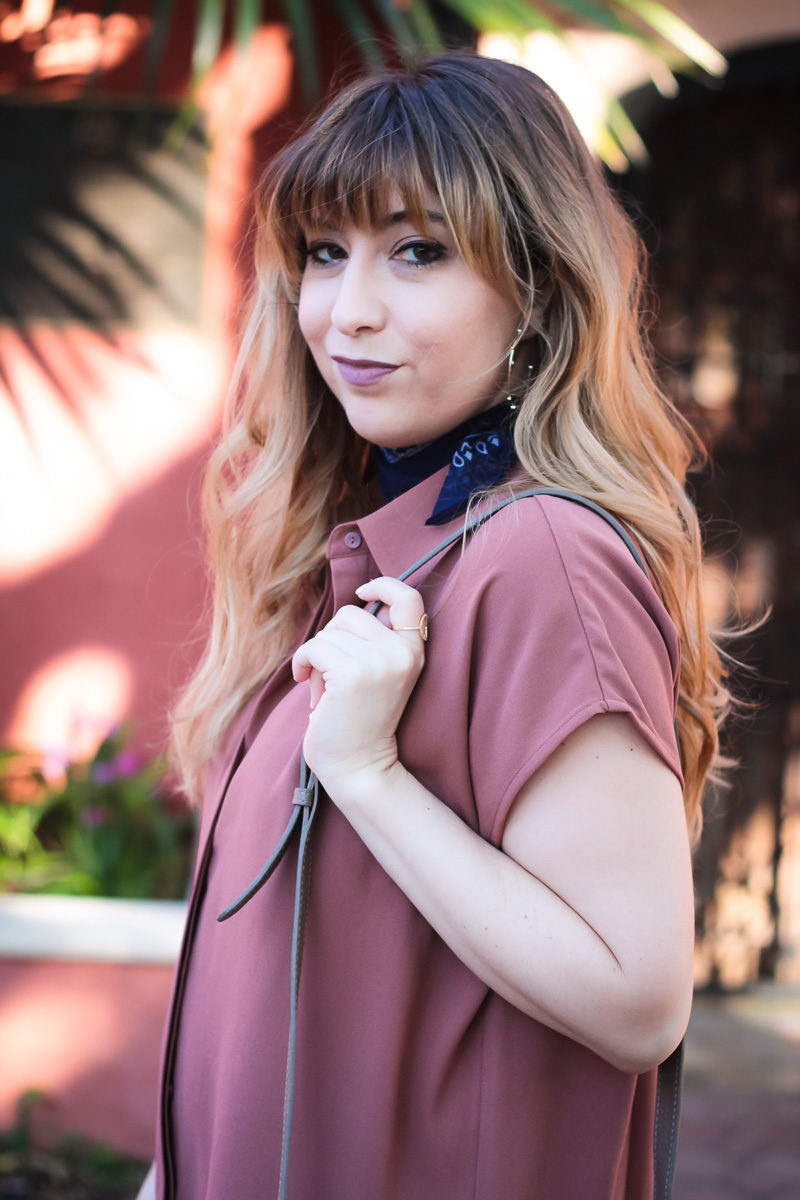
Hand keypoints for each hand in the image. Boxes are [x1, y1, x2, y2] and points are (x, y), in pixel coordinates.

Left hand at [291, 576, 426, 799]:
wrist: (360, 767)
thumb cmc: (359, 721)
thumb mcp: (378, 673)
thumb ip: (372, 641)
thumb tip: (354, 605)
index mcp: (413, 652)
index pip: (409, 599)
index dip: (384, 585)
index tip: (362, 593)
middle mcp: (401, 653)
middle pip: (352, 613)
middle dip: (332, 637)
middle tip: (331, 672)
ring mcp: (378, 662)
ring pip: (330, 632)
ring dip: (317, 655)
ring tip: (323, 685)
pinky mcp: (351, 674)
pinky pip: (314, 647)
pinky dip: (302, 663)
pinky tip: (305, 682)